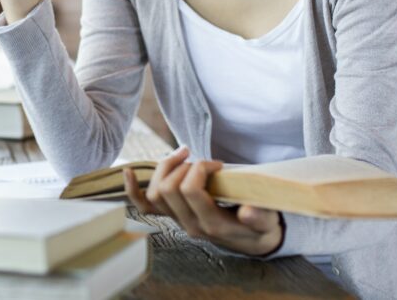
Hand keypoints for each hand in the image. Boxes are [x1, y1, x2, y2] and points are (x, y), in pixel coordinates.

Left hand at [124, 146, 283, 256]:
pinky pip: (144, 206)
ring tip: (185, 156)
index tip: (217, 164)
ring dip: (165, 168)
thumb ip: (260, 217)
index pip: (190, 190)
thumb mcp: (268, 222)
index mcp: (212, 225)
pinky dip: (132, 189)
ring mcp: (177, 221)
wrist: (253, 240)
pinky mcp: (172, 216)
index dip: (200, 169)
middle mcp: (189, 225)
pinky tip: (128, 172)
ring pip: (154, 192)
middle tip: (203, 161)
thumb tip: (249, 211)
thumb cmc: (261, 226)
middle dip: (182, 166)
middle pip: (167, 188)